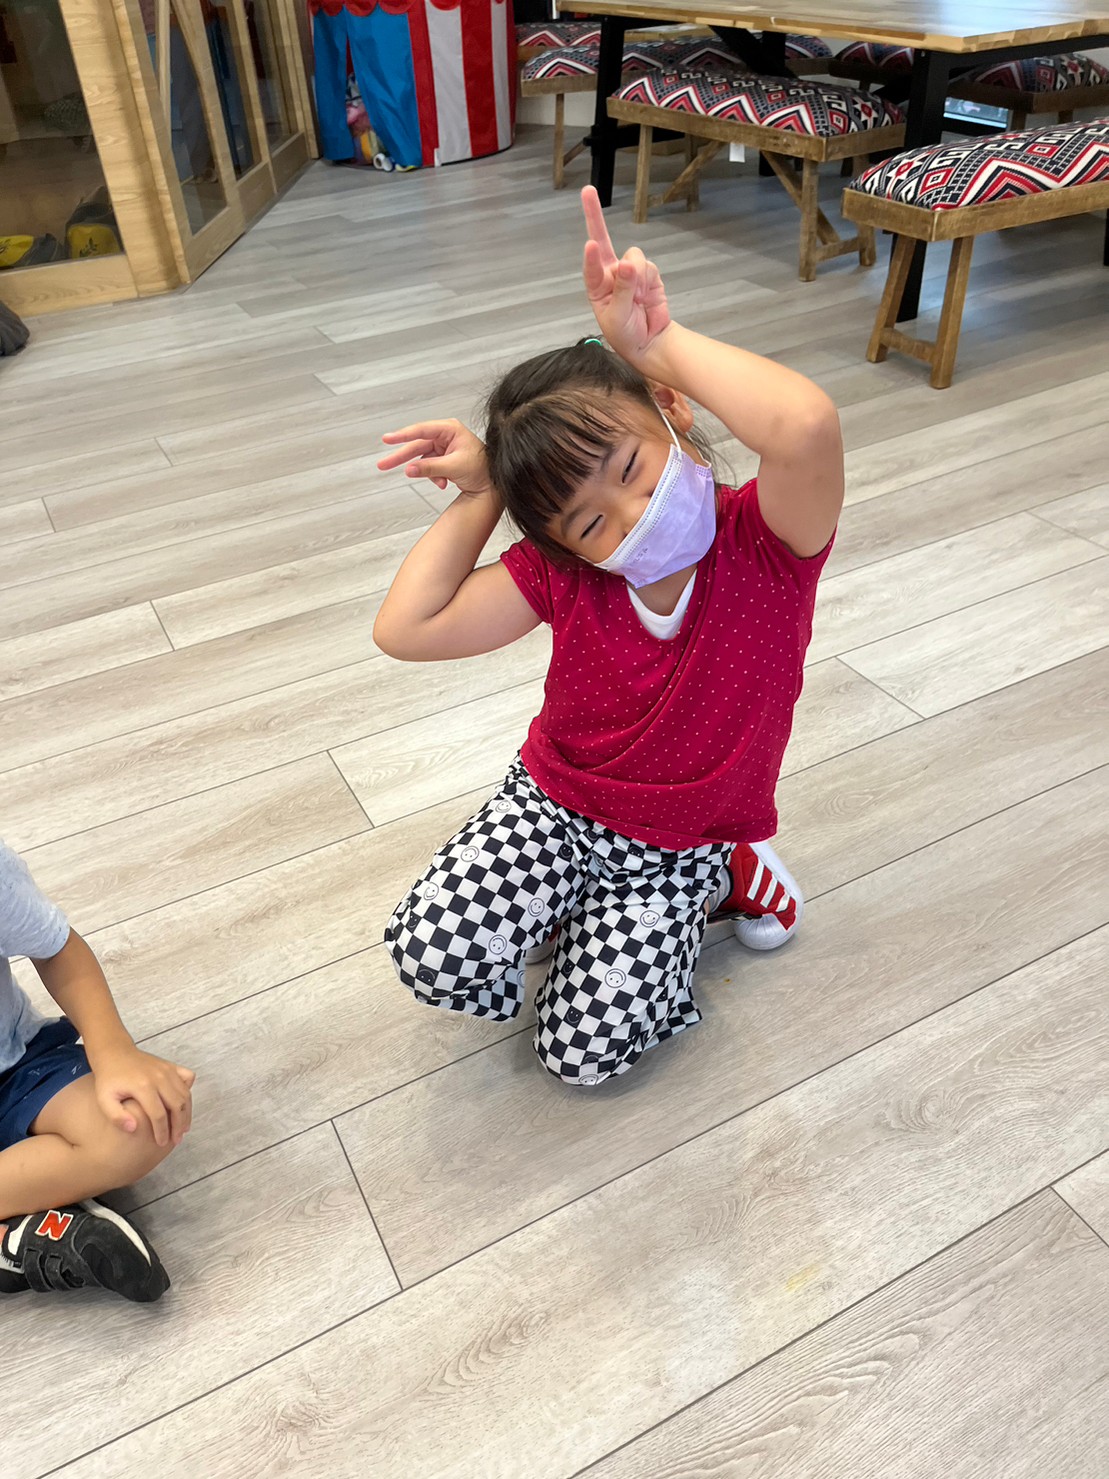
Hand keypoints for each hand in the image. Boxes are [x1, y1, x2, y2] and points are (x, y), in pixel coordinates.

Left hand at [92, 1047, 194, 1148]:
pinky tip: (183, 1104)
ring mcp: (167, 1070)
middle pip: (177, 1106)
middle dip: (179, 1126)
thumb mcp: (104, 1099)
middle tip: (176, 1139)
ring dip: (186, 1113)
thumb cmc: (108, 1078)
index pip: (159, 1115)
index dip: (162, 1131)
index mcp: (143, 1087)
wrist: (114, 1053)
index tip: (161, 1143)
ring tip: (183, 1128)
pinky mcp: (171, 1066)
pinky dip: (188, 1091)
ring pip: (185, 1094)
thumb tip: (133, 1128)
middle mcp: (159, 1077)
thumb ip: (116, 1116)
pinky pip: (187, 1078)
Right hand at [378, 418, 491, 494]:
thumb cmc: (482, 470)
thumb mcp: (454, 467)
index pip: (421, 430)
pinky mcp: (444, 459)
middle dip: (401, 457)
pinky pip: (430, 467)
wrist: (493, 485)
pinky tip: (444, 484)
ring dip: (424, 471)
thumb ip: (430, 468)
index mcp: (450, 429)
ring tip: (425, 480)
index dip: (402, 435)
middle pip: (417, 445)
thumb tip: (408, 470)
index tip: (387, 439)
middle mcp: (446, 435)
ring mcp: (444, 447)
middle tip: (382, 465)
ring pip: (422, 458)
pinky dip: (433, 477)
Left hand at [581, 185, 671, 366]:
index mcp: (596, 286)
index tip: (591, 245)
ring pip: (633, 256)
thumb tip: (628, 264)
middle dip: (594, 215)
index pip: (591, 267)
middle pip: (602, 239)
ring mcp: (630, 272)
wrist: (649, 342)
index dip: (591, 256)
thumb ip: (624, 289)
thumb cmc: (625, 333)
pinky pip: (648, 266)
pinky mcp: (648, 274)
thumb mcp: (618, 316)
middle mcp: (610, 274)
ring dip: (637, 274)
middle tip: (588, 191)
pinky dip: (648, 279)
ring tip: (639, 298)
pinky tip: (647, 296)